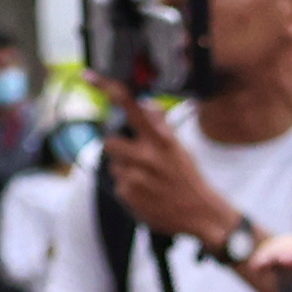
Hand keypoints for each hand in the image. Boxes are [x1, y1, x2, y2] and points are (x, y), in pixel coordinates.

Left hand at [92, 91, 228, 246]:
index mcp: (162, 140)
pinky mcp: (128, 194)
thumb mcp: (181, 148)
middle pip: (110, 142)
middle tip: (136, 158)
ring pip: (113, 165)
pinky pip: (118, 184)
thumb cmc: (189, 178)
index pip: (132, 107)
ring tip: (147, 179)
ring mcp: (135, 176)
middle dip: (118, 149)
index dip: (109, 88)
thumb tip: (146, 105)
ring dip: (125, 170)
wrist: (202, 215)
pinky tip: (147, 193)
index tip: (90, 76)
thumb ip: (161, 126)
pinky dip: (129, 188)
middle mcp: (147, 155)